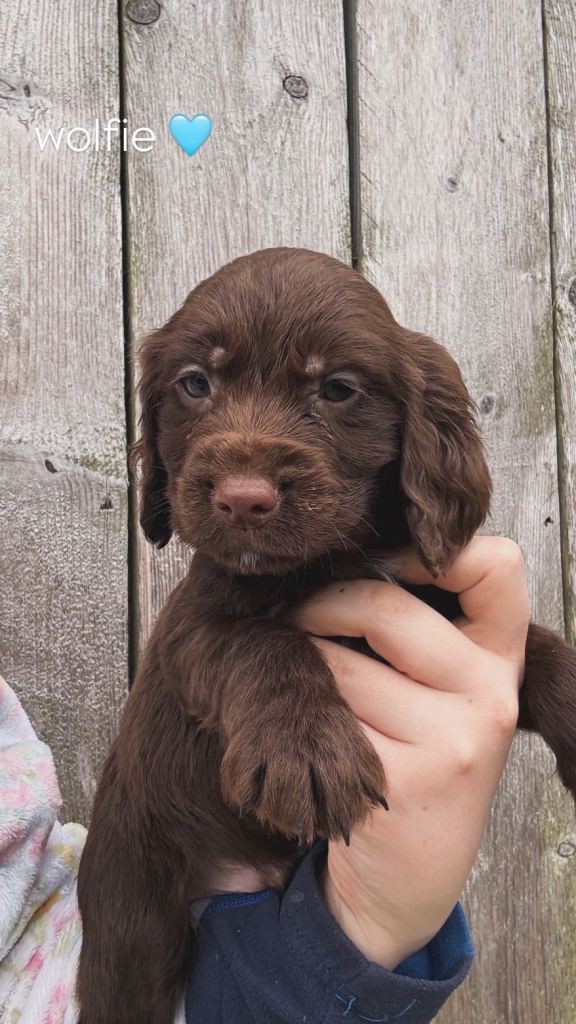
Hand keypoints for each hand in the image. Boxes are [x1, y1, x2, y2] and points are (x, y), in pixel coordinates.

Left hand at [288, 537, 529, 968]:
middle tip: (299, 617)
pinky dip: (301, 711)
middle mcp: (490, 696)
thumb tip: (351, 549)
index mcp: (504, 660)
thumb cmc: (418, 757)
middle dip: (324, 603)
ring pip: (338, 661)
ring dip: (303, 661)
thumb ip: (428, 625)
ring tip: (308, 681)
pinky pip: (323, 714)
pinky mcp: (399, 783)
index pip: (495, 565)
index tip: (386, 565)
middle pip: (386, 604)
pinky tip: (308, 727)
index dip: (432, 549)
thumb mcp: (447, 691)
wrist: (408, 874)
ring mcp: (451, 742)